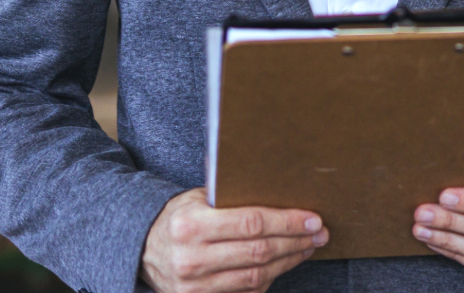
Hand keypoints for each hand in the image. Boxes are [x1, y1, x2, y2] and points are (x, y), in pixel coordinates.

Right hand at [141, 188, 327, 292]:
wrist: (144, 249)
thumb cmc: (179, 216)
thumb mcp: (197, 197)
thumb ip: (229, 193)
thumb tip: (274, 181)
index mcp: (192, 224)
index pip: (250, 222)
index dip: (286, 222)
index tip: (311, 218)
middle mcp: (193, 258)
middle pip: (259, 251)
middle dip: (295, 241)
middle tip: (319, 232)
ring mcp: (196, 286)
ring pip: (256, 276)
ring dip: (289, 261)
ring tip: (308, 246)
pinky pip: (245, 292)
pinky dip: (270, 278)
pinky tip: (284, 263)